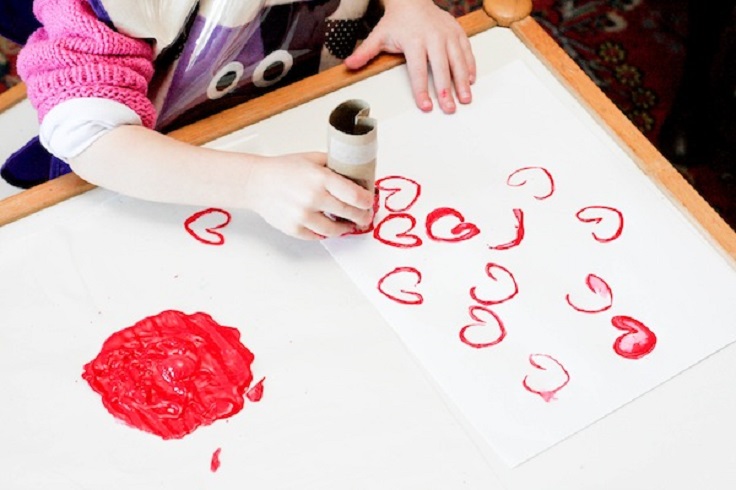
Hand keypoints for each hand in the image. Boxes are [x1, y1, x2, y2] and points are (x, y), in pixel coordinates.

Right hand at [245, 152, 374, 239]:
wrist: (256, 182)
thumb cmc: (283, 169)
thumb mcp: (312, 158)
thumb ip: (334, 166)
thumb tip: (357, 175)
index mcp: (320, 178)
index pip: (354, 196)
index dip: (367, 202)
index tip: (369, 203)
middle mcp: (313, 198)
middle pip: (349, 213)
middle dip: (362, 216)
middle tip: (365, 216)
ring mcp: (303, 216)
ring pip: (335, 230)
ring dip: (345, 228)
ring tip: (349, 224)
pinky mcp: (294, 229)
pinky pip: (318, 236)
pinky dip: (326, 233)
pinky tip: (330, 228)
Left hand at [344, 0, 475, 113]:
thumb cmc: (396, 22)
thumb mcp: (379, 35)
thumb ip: (365, 52)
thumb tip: (349, 66)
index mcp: (414, 40)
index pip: (418, 70)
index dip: (421, 90)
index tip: (425, 106)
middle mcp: (433, 37)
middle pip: (441, 67)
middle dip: (446, 90)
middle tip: (450, 108)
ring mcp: (448, 34)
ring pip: (458, 60)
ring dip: (462, 81)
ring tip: (465, 99)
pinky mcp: (458, 31)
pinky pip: (466, 50)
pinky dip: (470, 66)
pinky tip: (470, 81)